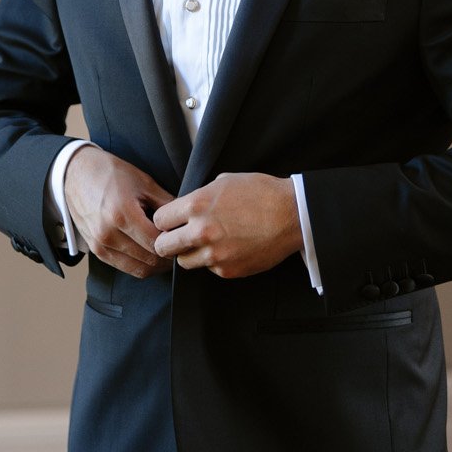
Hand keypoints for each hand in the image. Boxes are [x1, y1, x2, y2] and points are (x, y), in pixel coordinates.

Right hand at [63, 147, 172, 280]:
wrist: (76, 174)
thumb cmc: (110, 174)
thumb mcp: (143, 182)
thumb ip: (166, 204)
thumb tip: (186, 219)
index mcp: (122, 214)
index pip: (157, 243)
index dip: (175, 244)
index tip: (184, 237)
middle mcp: (108, 233)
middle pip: (149, 259)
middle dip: (168, 257)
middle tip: (180, 247)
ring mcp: (100, 244)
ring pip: (139, 269)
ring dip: (156, 264)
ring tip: (166, 251)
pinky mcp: (95, 250)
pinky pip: (125, 267)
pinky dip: (140, 264)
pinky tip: (149, 253)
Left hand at [152, 173, 302, 279]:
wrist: (292, 215)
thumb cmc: (261, 193)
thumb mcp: (224, 181)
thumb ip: (199, 196)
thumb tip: (185, 207)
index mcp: (196, 205)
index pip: (159, 220)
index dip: (165, 221)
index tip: (172, 222)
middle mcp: (200, 232)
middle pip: (163, 246)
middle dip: (168, 241)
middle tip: (179, 238)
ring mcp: (214, 254)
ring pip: (184, 262)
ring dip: (190, 254)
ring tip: (207, 243)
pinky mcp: (227, 270)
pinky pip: (209, 269)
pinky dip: (215, 261)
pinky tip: (229, 248)